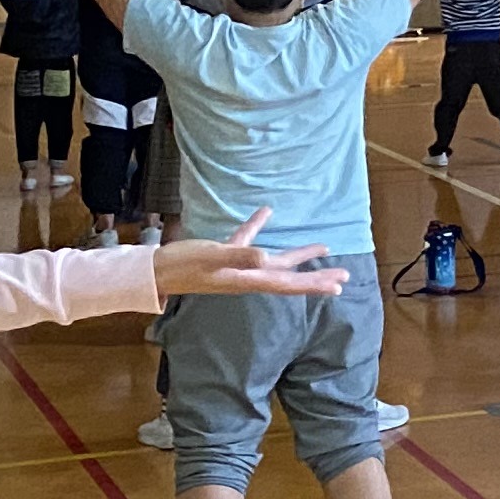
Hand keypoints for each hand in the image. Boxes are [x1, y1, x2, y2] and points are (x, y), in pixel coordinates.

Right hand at [152, 212, 351, 300]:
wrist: (156, 271)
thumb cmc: (184, 265)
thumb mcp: (213, 257)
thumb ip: (240, 256)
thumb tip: (267, 257)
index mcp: (250, 279)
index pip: (289, 284)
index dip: (314, 284)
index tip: (338, 286)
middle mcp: (248, 275)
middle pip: (290, 276)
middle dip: (316, 276)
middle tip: (344, 275)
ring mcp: (237, 266)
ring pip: (275, 260)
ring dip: (298, 255)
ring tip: (322, 248)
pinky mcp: (223, 255)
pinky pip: (247, 241)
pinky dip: (257, 228)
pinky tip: (265, 212)